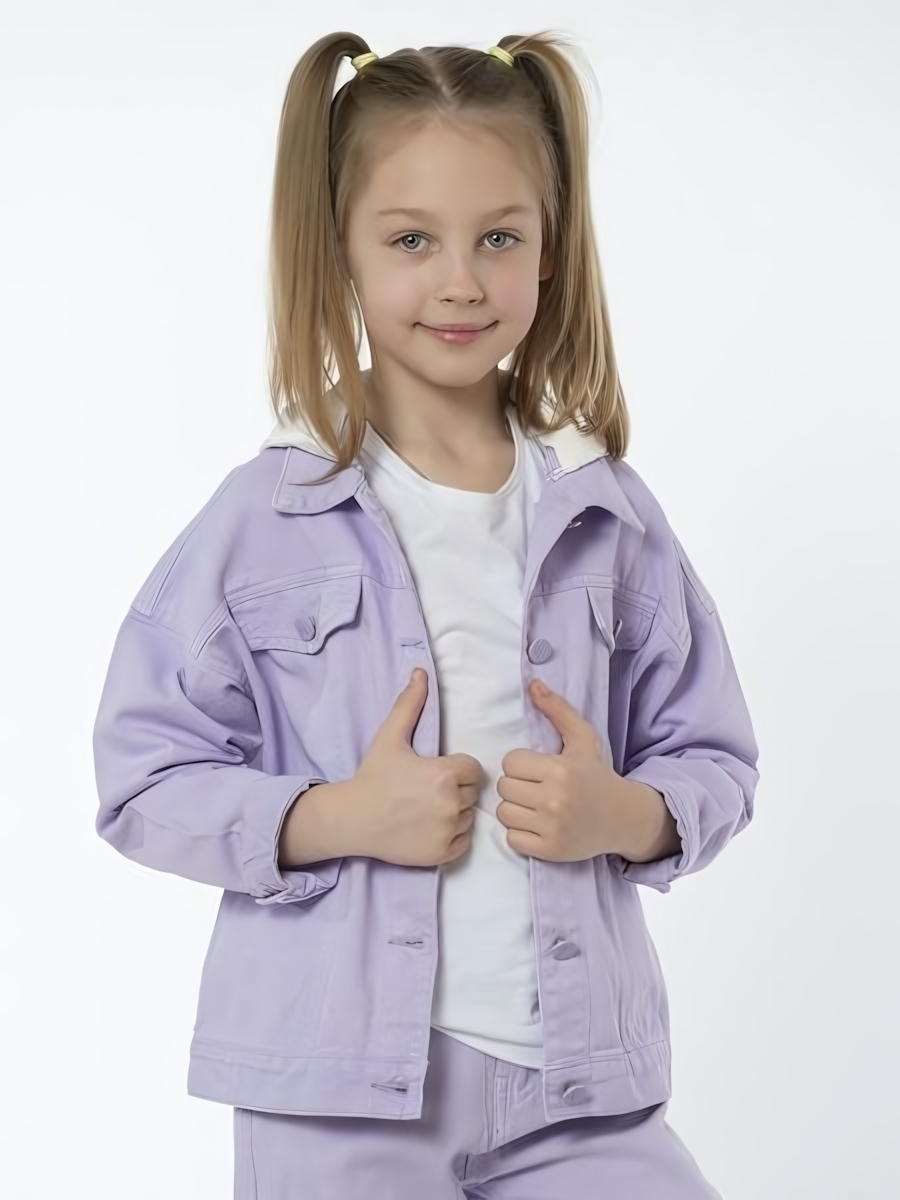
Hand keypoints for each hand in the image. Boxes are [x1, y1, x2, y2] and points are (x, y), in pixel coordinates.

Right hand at [333, 668, 483, 867]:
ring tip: (426, 809)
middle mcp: (451, 804)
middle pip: (473, 793)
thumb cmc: (372, 776)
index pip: (474, 769)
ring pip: (469, 817)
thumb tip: (421, 672)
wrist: (351, 819)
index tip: (435, 771)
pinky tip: (427, 827)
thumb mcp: (390, 737)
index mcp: (445, 773)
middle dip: (457, 789)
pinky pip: (463, 841)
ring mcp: (448, 831)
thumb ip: (410, 704)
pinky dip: (451, 836)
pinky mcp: (442, 854)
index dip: (457, 768)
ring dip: (455, 813)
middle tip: (427, 790)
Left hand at [496, 679, 679, 863]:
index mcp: (560, 770)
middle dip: (517, 785)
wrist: (622, 817)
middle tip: (535, 787)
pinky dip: (521, 833)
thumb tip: (533, 684)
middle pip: (504, 787)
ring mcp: (552, 827)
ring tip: (535, 806)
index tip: (537, 768)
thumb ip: (557, 709)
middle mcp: (555, 799)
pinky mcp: (550, 850)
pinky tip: (538, 825)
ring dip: (515, 809)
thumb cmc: (597, 774)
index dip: (521, 764)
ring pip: (504, 813)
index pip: (510, 762)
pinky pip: (512, 839)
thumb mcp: (583, 738)